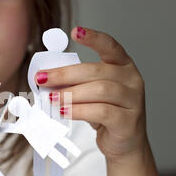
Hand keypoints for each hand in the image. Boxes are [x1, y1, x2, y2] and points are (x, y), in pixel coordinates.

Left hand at [35, 26, 146, 163]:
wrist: (124, 143)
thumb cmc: (106, 114)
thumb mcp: (92, 93)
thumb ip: (76, 83)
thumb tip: (46, 78)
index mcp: (123, 66)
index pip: (110, 46)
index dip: (93, 38)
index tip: (75, 32)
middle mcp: (132, 79)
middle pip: (96, 71)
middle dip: (65, 74)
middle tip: (42, 79)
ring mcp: (133, 100)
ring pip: (99, 91)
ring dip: (70, 94)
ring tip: (51, 99)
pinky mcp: (128, 121)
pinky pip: (102, 112)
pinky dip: (79, 111)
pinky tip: (65, 111)